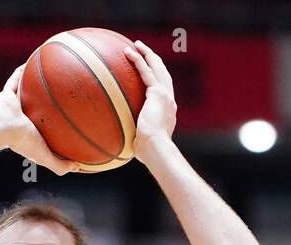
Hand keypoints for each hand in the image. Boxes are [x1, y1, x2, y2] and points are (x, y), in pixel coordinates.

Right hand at [0, 64, 77, 176]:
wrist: (2, 126)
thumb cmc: (22, 141)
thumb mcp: (44, 156)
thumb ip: (59, 165)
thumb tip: (78, 167)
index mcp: (26, 133)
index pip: (40, 131)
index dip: (49, 128)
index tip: (61, 123)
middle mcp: (19, 119)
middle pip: (33, 109)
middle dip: (42, 104)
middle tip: (56, 98)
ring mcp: (12, 106)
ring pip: (24, 93)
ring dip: (33, 85)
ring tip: (47, 74)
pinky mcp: (6, 94)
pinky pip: (15, 79)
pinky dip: (22, 71)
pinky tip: (35, 59)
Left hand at [122, 40, 176, 163]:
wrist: (157, 150)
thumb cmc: (148, 154)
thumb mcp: (141, 144)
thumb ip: (135, 140)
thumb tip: (120, 147)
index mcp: (167, 112)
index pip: (163, 91)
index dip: (157, 79)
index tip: (149, 72)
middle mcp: (169, 101)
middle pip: (163, 74)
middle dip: (154, 61)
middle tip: (144, 51)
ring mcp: (165, 95)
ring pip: (157, 68)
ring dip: (146, 54)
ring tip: (136, 44)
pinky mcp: (157, 93)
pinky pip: (146, 72)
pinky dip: (137, 60)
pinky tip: (127, 52)